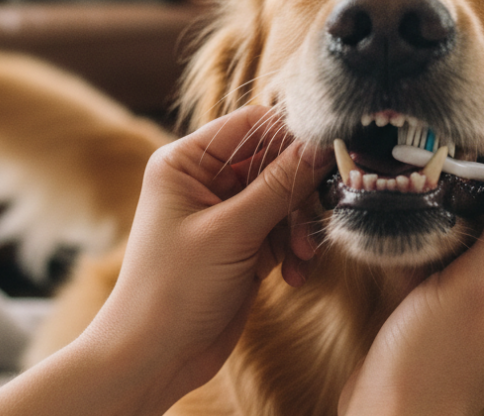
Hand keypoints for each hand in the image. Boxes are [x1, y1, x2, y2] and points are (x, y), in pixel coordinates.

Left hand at [77, 105, 333, 409]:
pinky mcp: (243, 244)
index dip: (292, 137)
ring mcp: (225, 214)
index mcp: (186, 162)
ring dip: (299, 229)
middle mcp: (205, 181)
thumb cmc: (174, 290)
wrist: (155, 357)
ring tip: (301, 260)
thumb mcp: (231, 233)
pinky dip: (294, 250)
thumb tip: (322, 145)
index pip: (252, 125)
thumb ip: (280, 186)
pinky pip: (284, 231)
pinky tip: (292, 277)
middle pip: (275, 162)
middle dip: (299, 194)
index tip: (328, 156)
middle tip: (315, 221)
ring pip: (285, 199)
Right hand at [338, 173, 483, 415]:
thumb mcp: (474, 287)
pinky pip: (452, 267)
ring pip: (479, 246)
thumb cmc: (433, 359)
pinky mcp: (453, 312)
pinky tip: (415, 231)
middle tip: (455, 170)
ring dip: (455, 221)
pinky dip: (435, 249)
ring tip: (431, 194)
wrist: (386, 415)